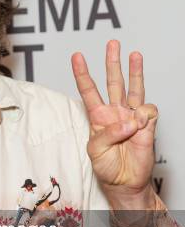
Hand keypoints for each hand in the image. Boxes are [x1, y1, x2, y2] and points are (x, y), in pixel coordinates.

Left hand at [71, 40, 157, 208]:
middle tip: (113, 44)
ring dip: (135, 71)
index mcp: (98, 117)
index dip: (83, 74)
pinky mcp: (147, 125)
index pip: (89, 90)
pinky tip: (140, 125)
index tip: (77, 56)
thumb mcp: (96, 150)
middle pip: (113, 82)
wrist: (124, 183)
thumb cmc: (106, 168)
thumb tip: (130, 120)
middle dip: (112, 63)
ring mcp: (131, 117)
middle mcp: (115, 113)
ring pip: (134, 88)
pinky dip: (144, 115)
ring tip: (135, 54)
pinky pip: (148, 111)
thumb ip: (108, 133)